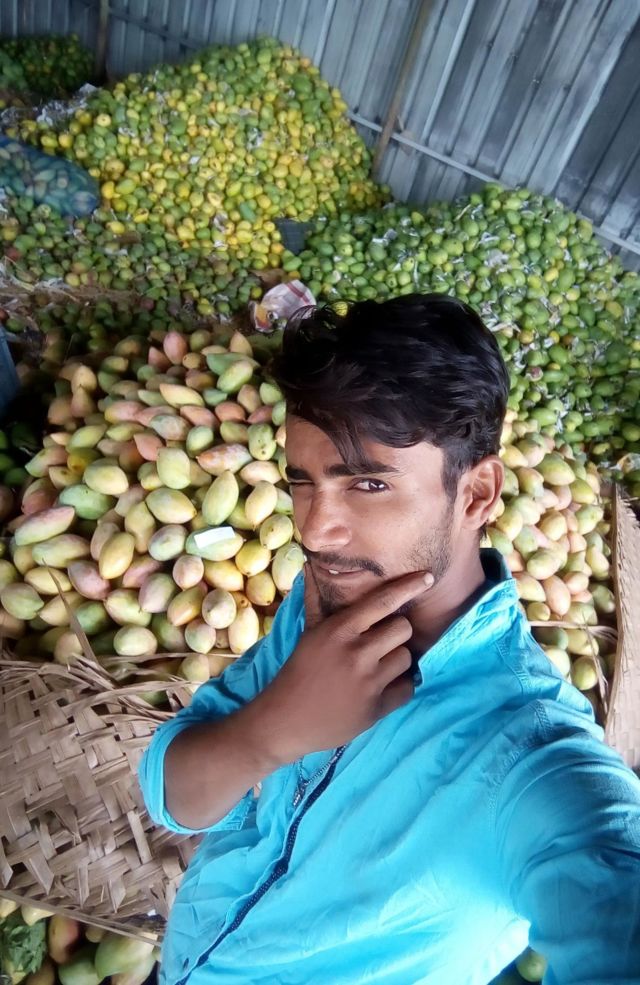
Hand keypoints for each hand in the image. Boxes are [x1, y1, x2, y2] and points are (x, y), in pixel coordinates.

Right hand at [252, 570, 433, 763]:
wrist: (286, 720)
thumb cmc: (299, 670)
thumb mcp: (309, 633)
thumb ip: (317, 599)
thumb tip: (310, 564)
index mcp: (340, 630)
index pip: (383, 601)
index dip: (409, 587)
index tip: (428, 577)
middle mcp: (357, 653)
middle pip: (403, 629)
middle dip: (396, 634)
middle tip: (381, 642)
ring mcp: (368, 682)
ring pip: (407, 658)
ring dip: (397, 661)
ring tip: (377, 667)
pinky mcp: (376, 708)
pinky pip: (408, 688)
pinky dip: (399, 687)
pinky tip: (380, 688)